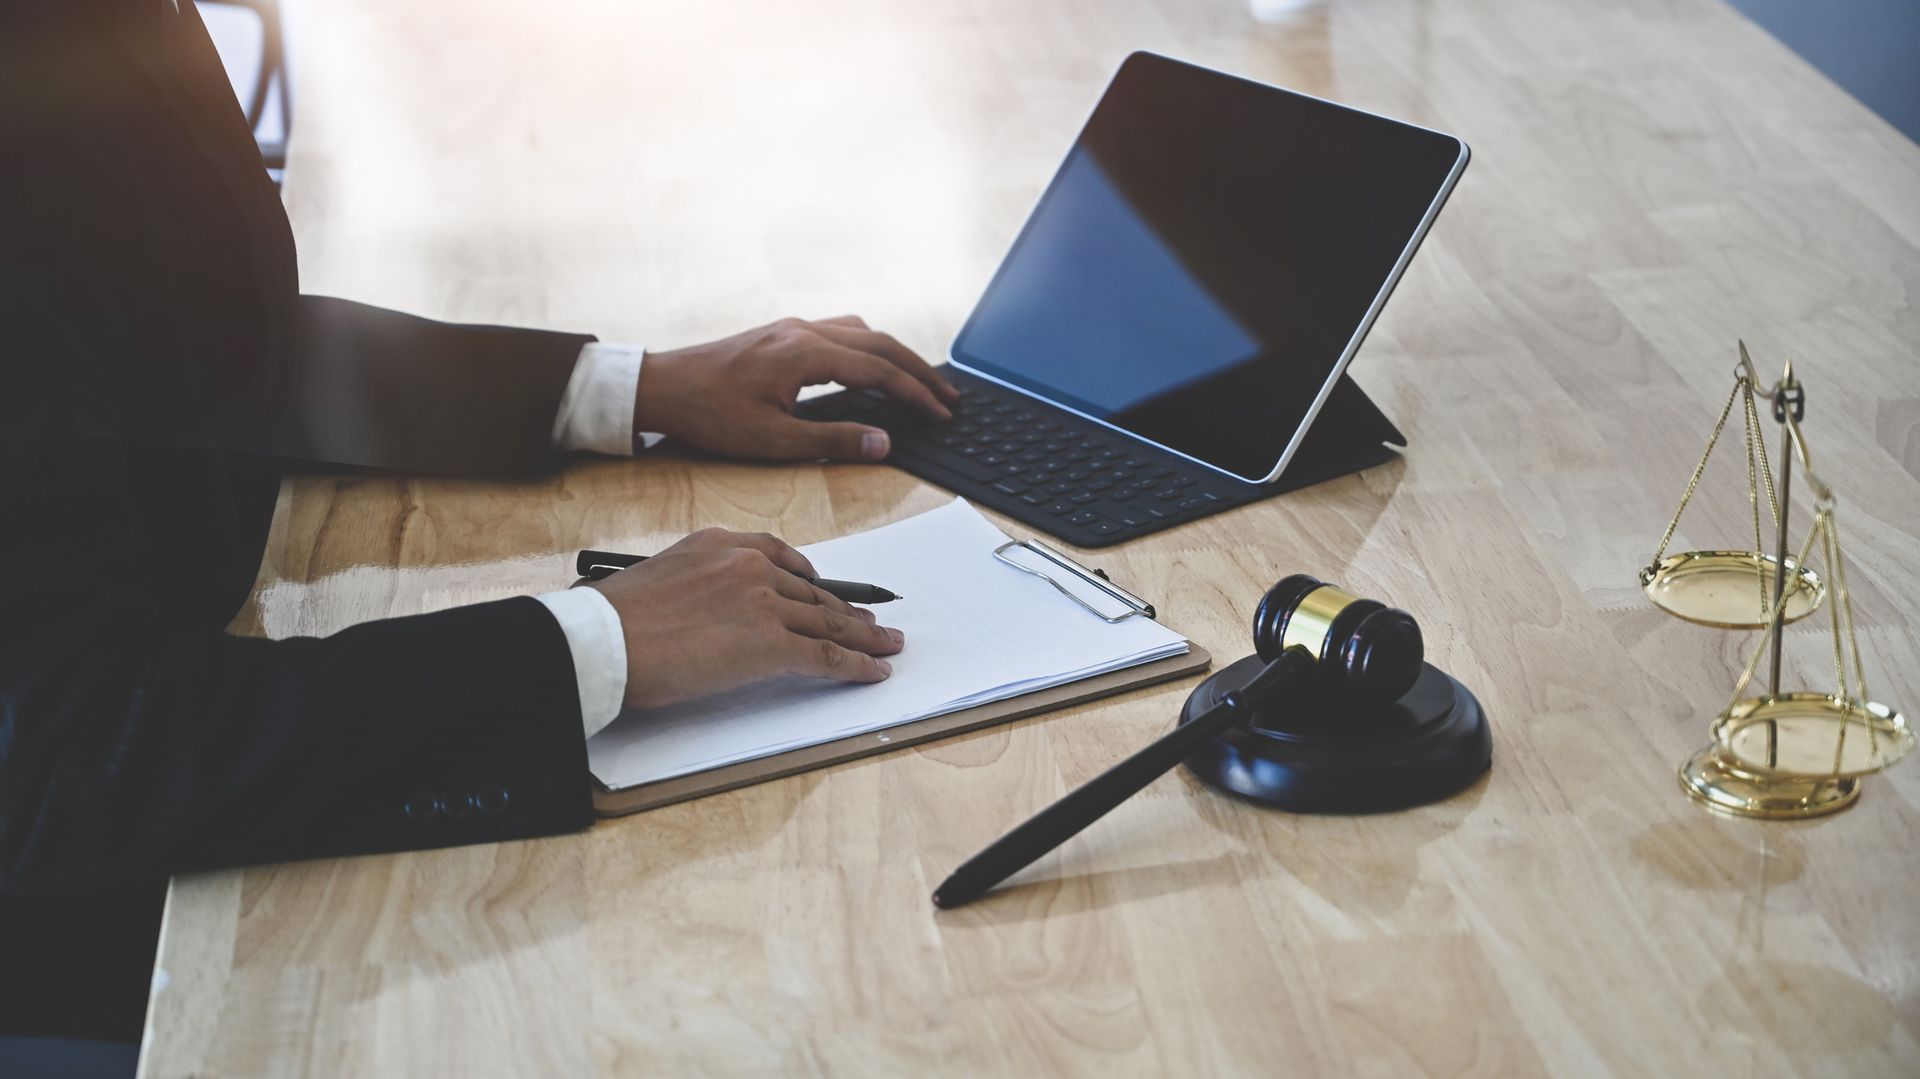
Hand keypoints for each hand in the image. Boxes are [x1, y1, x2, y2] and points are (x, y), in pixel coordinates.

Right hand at [584, 527, 904, 709]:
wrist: (603, 640)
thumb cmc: (615, 619)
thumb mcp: (662, 578)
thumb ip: (700, 584)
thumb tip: (712, 610)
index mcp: (722, 544)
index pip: (783, 558)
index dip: (815, 579)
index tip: (830, 588)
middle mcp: (751, 566)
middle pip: (814, 593)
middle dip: (849, 610)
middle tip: (873, 621)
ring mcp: (765, 603)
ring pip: (830, 622)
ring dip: (865, 637)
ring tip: (887, 644)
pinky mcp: (771, 644)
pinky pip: (828, 656)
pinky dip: (858, 665)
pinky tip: (875, 671)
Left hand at [632, 315, 960, 460]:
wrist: (662, 387)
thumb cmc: (709, 414)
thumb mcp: (773, 439)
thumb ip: (833, 440)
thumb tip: (884, 443)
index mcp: (806, 354)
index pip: (879, 370)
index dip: (916, 393)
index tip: (941, 413)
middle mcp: (804, 331)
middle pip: (880, 343)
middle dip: (918, 371)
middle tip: (948, 397)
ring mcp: (792, 328)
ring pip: (862, 332)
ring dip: (895, 355)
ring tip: (917, 381)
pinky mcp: (782, 333)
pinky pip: (840, 331)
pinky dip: (868, 348)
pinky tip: (870, 366)